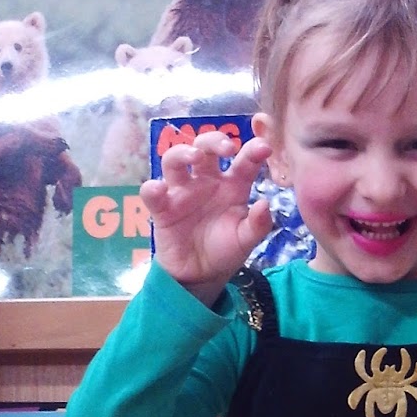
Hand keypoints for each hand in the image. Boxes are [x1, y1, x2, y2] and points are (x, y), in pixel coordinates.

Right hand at [141, 130, 274, 304]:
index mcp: (232, 185)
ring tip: (194, 157)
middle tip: (228, 148)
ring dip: (182, 153)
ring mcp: (182, 191)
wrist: (201, 275)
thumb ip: (257, 224)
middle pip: (205, 148)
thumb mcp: (246, 240)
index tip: (264, 148)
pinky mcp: (162, 208)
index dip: (253, 151)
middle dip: (214, 141)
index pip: (244, 161)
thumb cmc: (225, 250)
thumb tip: (264, 204)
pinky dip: (153, 188)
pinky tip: (159, 189)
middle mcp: (206, 181)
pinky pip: (152, 193)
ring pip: (175, 159)